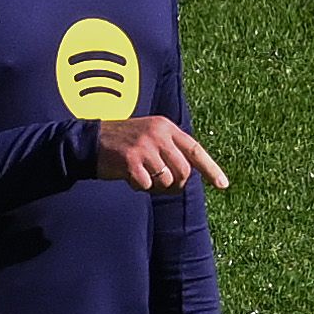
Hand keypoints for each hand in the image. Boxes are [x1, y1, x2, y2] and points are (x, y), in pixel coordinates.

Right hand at [94, 114, 227, 192]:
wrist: (90, 141)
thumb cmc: (124, 144)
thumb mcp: (150, 137)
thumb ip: (170, 150)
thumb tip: (190, 175)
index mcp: (166, 127)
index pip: (195, 150)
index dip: (211, 169)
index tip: (223, 185)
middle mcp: (158, 134)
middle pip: (183, 171)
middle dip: (176, 184)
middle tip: (163, 185)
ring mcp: (144, 146)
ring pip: (166, 180)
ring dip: (155, 186)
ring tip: (142, 176)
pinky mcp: (131, 160)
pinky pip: (147, 185)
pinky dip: (139, 186)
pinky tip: (129, 176)